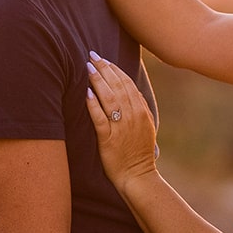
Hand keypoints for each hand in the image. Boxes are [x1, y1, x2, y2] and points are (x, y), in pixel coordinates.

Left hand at [85, 54, 157, 190]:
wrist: (138, 176)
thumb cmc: (138, 152)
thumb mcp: (146, 126)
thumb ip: (140, 107)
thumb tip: (132, 89)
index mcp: (141, 111)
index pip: (127, 84)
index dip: (114, 69)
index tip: (103, 58)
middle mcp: (132, 116)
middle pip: (117, 86)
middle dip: (104, 69)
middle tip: (91, 56)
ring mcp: (121, 127)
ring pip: (109, 98)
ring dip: (98, 81)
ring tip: (87, 67)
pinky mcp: (109, 139)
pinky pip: (100, 119)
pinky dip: (93, 105)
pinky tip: (86, 93)